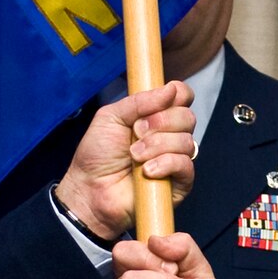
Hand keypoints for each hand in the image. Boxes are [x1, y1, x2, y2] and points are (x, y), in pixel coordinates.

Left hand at [56, 81, 197, 239]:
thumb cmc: (97, 156)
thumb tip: (171, 89)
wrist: (90, 190)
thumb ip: (140, 100)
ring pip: (186, 142)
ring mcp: (175, 159)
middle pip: (187, 117)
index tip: (162, 100)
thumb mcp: (111, 117)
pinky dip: (166, 164)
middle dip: (161, 122)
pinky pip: (186, 165)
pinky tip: (147, 171)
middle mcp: (169, 136)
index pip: (182, 96)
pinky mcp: (178, 184)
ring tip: (134, 156)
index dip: (178, 94)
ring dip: (156, 146)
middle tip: (136, 132)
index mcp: (155, 116)